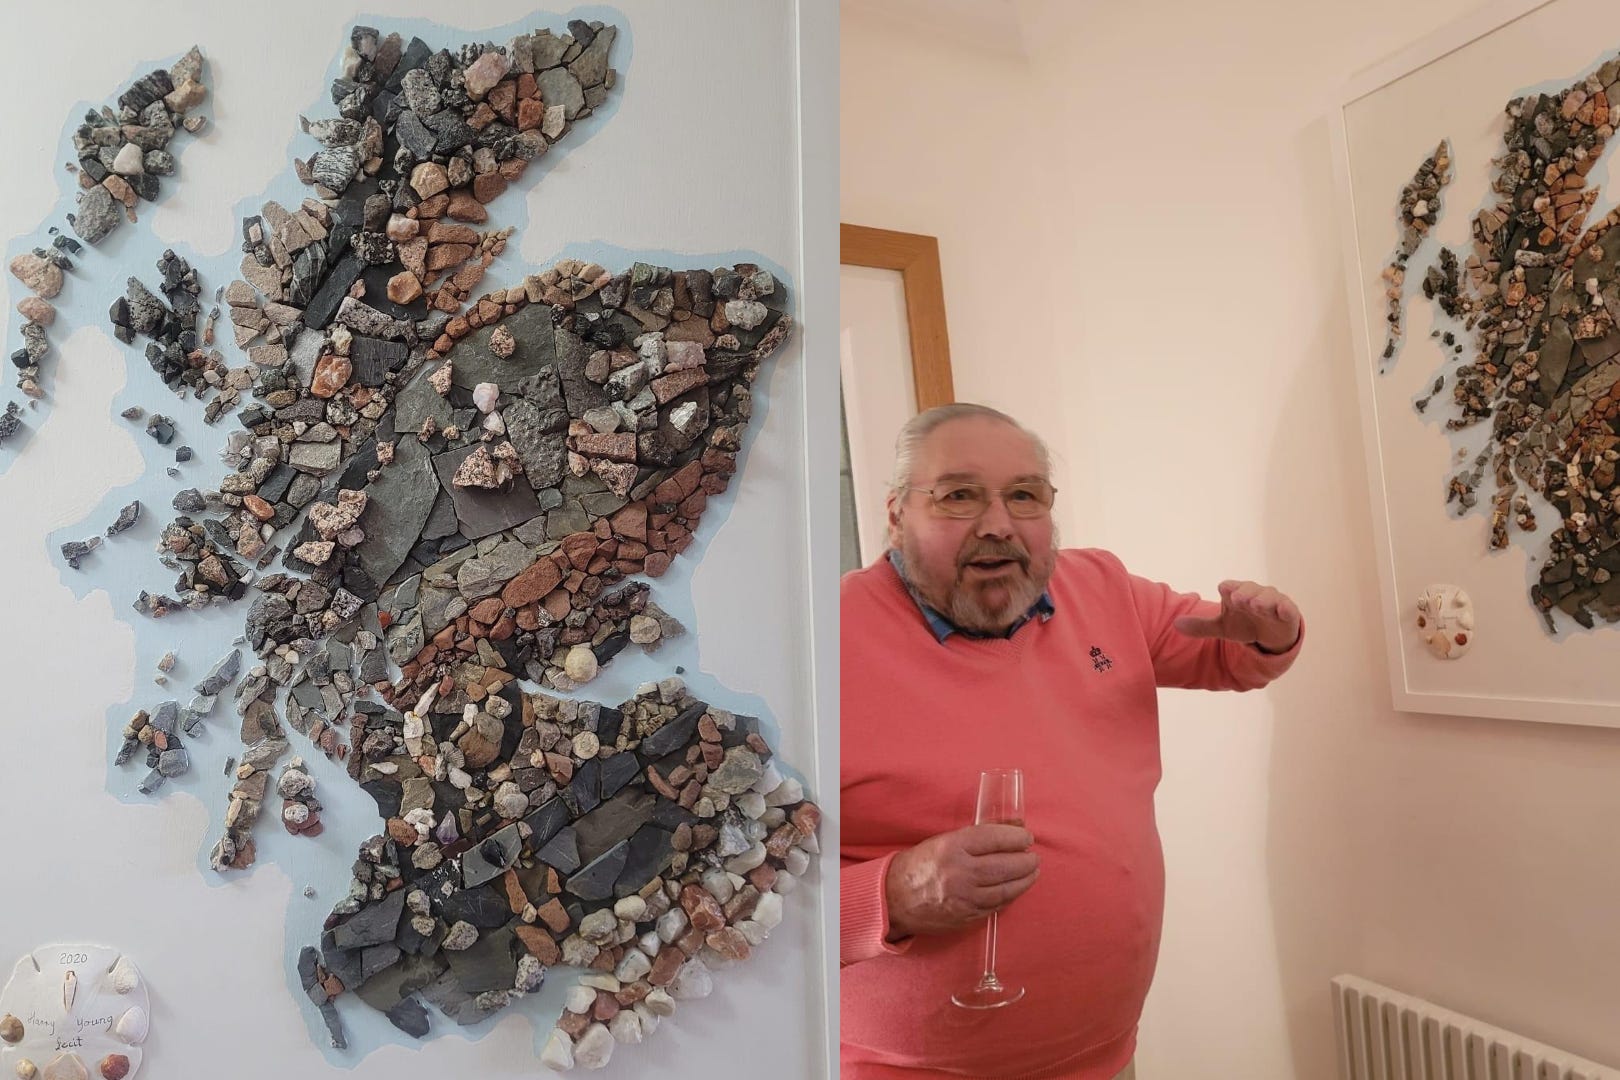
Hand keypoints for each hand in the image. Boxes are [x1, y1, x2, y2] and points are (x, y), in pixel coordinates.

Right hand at [884, 824, 1038, 940]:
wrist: (894, 899)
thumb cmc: (919, 865)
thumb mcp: (943, 842)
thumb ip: (976, 837)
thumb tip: (1013, 828)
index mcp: (951, 848)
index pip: (994, 838)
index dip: (1015, 837)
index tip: (1027, 837)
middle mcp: (959, 873)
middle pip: (1005, 865)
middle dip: (1026, 860)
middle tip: (1033, 857)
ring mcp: (964, 898)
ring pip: (1006, 889)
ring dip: (1025, 880)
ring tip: (1032, 872)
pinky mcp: (967, 916)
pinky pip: (997, 905)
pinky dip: (1011, 896)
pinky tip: (1016, 888)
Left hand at [1173, 579, 1300, 652]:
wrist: (1270, 636)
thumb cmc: (1244, 625)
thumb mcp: (1223, 628)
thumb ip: (1201, 626)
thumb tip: (1175, 624)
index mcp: (1237, 595)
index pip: (1231, 587)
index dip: (1228, 588)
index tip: (1224, 590)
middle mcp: (1254, 595)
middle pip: (1249, 589)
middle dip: (1244, 593)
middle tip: (1238, 599)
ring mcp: (1272, 602)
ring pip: (1268, 596)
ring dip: (1262, 599)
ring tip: (1256, 605)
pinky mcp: (1287, 612)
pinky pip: (1288, 608)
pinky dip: (1285, 608)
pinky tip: (1282, 610)